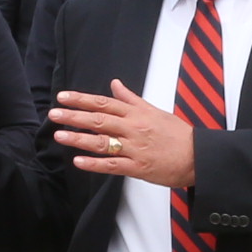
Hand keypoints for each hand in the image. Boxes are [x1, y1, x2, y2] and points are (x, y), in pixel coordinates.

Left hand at [53, 81, 197, 188]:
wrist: (198, 156)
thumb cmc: (178, 134)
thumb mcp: (155, 111)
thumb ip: (132, 99)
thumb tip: (115, 84)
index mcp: (137, 113)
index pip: (104, 102)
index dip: (82, 99)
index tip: (63, 97)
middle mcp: (133, 128)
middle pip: (99, 120)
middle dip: (74, 116)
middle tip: (54, 114)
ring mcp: (135, 148)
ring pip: (102, 142)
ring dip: (79, 139)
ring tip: (59, 136)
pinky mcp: (138, 167)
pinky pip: (112, 165)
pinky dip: (95, 164)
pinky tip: (79, 161)